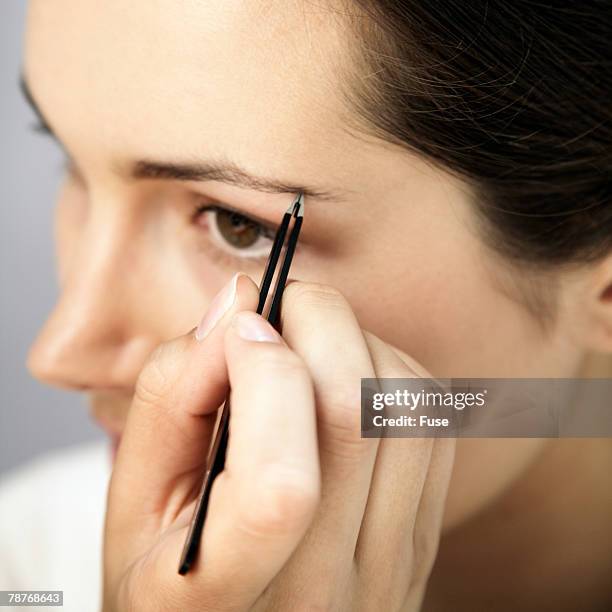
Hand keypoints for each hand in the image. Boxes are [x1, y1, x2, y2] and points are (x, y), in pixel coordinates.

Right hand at [102, 274, 454, 611]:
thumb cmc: (175, 561)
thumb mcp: (135, 495)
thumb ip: (171, 394)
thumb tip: (239, 301)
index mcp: (223, 596)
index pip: (282, 486)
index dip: (266, 377)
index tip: (240, 330)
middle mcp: (321, 595)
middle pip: (355, 416)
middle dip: (318, 321)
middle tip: (278, 306)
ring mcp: (387, 571)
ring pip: (405, 407)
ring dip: (357, 341)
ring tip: (308, 345)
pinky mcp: (422, 541)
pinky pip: (432, 423)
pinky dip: (389, 371)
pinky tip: (344, 380)